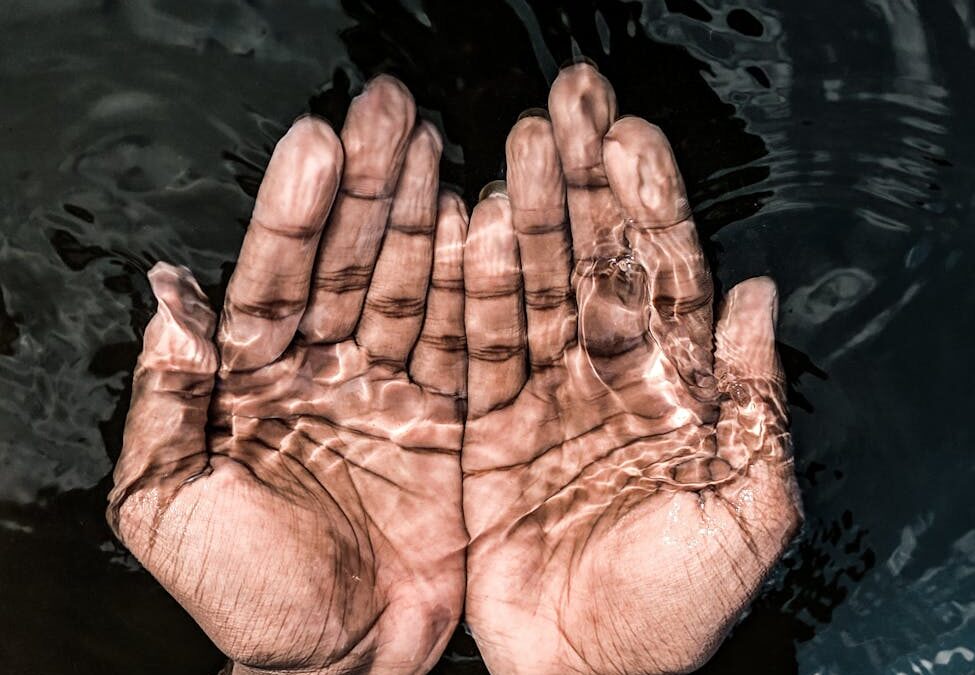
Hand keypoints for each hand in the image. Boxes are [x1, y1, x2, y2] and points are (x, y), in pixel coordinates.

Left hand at [108, 77, 467, 674]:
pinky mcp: (452, 421)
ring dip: (423, 215)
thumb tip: (167, 295)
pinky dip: (476, 288)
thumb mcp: (164, 503)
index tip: (318, 144)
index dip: (294, 213)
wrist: (336, 659)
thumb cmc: (245, 596)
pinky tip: (479, 224)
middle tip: (390, 110)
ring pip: (412, 287)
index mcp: (255, 383)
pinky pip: (467, 344)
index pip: (274, 279)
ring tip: (436, 144)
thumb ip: (163, 397)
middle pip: (351, 263)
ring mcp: (394, 391)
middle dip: (369, 186)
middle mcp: (328, 372)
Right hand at [462, 64, 801, 674]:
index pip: (666, 276)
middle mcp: (607, 378)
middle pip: (594, 261)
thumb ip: (754, 396)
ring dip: (526, 216)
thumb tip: (762, 295)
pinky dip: (471, 288)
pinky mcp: (484, 425)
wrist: (590, 669)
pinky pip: (476, 345)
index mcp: (676, 390)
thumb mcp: (748, 504)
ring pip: (532, 287)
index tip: (630, 139)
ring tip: (518, 146)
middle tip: (567, 105)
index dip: (649, 205)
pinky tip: (469, 226)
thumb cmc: (676, 605)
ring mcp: (542, 397)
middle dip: (583, 182)